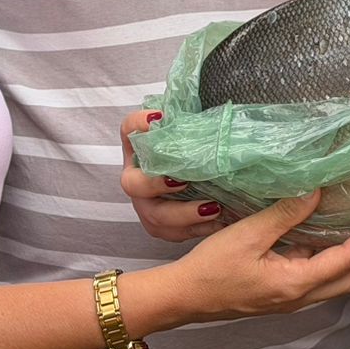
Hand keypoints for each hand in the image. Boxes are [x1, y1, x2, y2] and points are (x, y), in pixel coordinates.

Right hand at [119, 111, 224, 241]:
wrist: (202, 182)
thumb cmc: (196, 152)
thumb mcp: (193, 135)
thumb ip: (195, 123)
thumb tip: (216, 114)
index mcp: (140, 149)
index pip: (129, 129)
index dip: (138, 123)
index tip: (160, 118)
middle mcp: (137, 178)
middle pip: (133, 183)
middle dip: (155, 184)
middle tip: (182, 181)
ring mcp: (147, 205)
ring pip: (155, 216)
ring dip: (185, 214)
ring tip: (214, 208)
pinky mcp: (161, 226)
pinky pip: (175, 234)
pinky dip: (198, 229)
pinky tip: (220, 222)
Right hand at [169, 190, 349, 322]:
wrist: (182, 297)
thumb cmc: (211, 267)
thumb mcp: (248, 234)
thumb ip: (284, 214)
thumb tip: (316, 191)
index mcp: (295, 284)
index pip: (344, 261)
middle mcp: (299, 297)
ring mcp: (290, 298)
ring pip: (337, 284)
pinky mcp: (280, 294)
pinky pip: (320, 281)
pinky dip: (339, 266)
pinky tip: (340, 251)